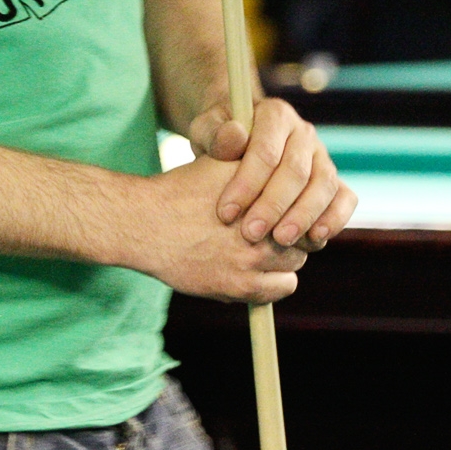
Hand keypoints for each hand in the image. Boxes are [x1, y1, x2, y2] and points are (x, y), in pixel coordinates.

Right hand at [133, 154, 310, 302]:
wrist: (146, 223)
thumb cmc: (183, 190)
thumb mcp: (220, 163)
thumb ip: (255, 162)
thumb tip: (283, 161)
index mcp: (260, 191)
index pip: (303, 200)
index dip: (299, 205)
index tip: (290, 209)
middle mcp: (261, 225)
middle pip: (303, 232)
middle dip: (293, 231)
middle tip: (278, 230)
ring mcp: (251, 258)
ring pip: (296, 261)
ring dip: (285, 256)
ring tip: (264, 249)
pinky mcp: (239, 286)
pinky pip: (283, 288)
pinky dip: (277, 281)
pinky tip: (259, 270)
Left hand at [187, 97, 354, 250]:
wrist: (237, 142)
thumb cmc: (218, 139)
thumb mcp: (205, 130)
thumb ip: (214, 133)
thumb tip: (235, 138)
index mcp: (274, 114)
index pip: (266, 151)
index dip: (247, 184)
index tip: (225, 213)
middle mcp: (303, 132)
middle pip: (296, 171)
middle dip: (273, 206)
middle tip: (250, 234)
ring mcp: (321, 156)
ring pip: (324, 185)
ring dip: (303, 216)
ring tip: (281, 241)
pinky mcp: (332, 180)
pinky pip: (345, 197)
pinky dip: (334, 218)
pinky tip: (314, 239)